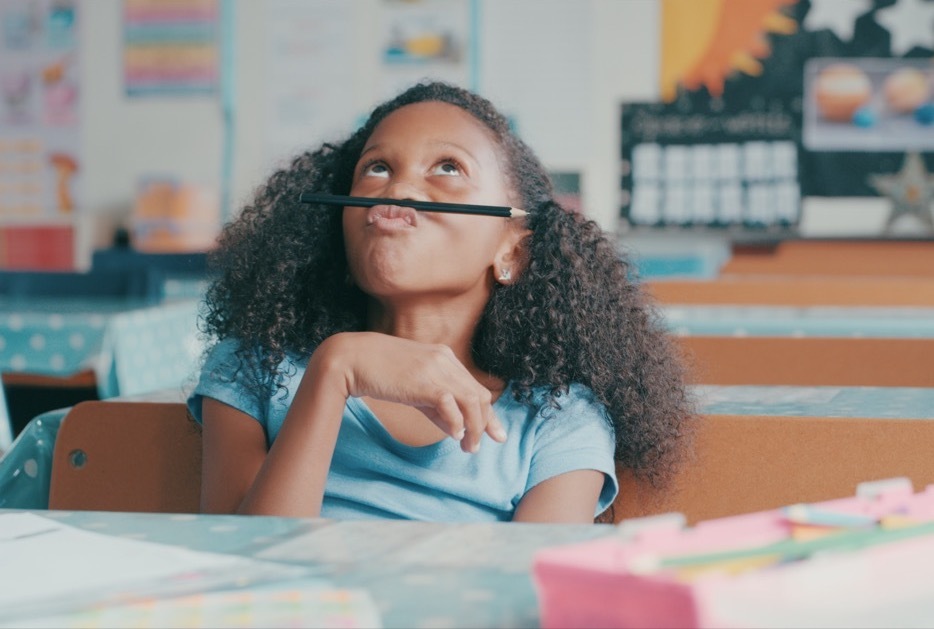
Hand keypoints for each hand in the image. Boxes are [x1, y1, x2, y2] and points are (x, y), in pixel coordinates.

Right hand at [312, 332, 506, 451]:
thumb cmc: (378, 372)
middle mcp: (446, 360)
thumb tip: (455, 428)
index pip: (475, 388)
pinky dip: (457, 422)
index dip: (488, 414)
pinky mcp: (424, 381)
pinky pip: (451, 404)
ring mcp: (436, 369)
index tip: (495, 434)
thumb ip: (434, 404)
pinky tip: (454, 435)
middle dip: (486, 423)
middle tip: (479, 447)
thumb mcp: (413, 386)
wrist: (352, 358)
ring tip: (468, 447)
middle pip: (480, 395)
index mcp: (445, 358)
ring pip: (472, 401)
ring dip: (474, 428)